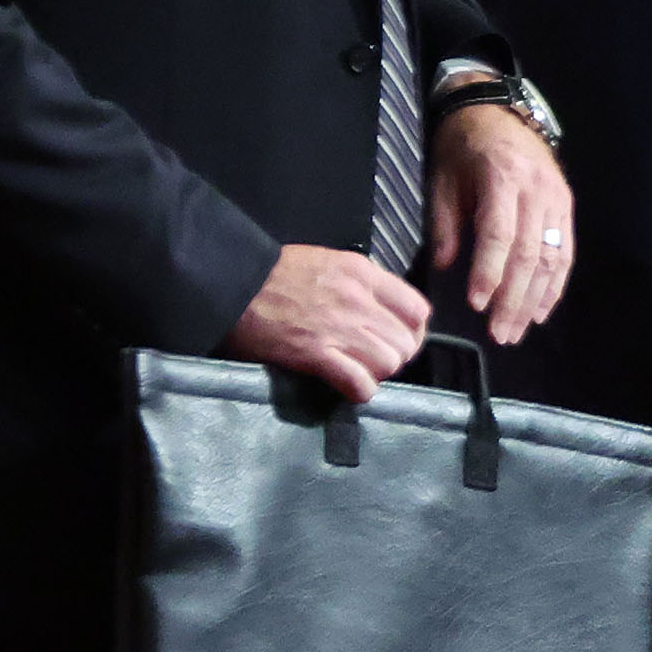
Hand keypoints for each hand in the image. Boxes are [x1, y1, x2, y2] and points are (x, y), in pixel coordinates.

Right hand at [224, 243, 431, 403]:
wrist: (234, 281)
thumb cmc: (277, 272)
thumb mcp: (332, 262)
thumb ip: (363, 283)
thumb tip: (382, 308)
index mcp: (364, 274)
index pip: (417, 310)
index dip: (412, 331)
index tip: (397, 339)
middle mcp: (358, 300)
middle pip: (406, 342)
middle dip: (395, 355)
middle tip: (374, 359)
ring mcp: (339, 328)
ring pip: (389, 363)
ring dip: (377, 373)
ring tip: (360, 371)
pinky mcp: (315, 354)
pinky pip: (358, 382)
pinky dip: (359, 390)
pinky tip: (349, 386)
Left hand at [426, 93, 572, 344]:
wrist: (495, 110)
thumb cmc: (463, 145)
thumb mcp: (442, 178)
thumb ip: (446, 224)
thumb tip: (447, 267)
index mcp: (502, 178)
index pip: (500, 233)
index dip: (489, 271)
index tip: (477, 303)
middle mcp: (536, 189)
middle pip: (530, 253)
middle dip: (514, 298)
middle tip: (499, 333)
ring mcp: (556, 197)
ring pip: (553, 257)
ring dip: (535, 299)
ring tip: (518, 329)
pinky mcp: (565, 204)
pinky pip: (566, 251)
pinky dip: (555, 284)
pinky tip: (542, 309)